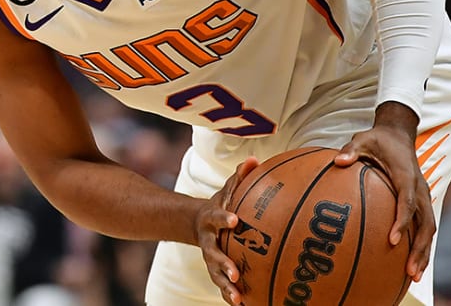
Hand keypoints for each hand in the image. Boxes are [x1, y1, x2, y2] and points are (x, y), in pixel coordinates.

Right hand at [197, 156, 258, 305]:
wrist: (198, 223)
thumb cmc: (221, 205)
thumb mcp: (227, 190)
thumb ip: (239, 177)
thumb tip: (253, 160)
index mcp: (211, 219)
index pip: (217, 217)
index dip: (224, 218)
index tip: (235, 221)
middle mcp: (209, 241)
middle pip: (213, 253)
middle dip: (223, 264)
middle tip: (235, 273)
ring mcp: (210, 257)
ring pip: (215, 274)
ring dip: (225, 286)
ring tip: (237, 297)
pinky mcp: (216, 270)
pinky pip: (222, 285)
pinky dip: (230, 295)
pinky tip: (243, 305)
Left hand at [335, 108, 431, 280]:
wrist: (398, 134)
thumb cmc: (378, 139)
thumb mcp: (362, 139)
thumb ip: (351, 150)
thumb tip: (338, 160)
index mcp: (406, 176)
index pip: (407, 202)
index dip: (401, 221)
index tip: (392, 240)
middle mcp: (419, 189)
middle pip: (426, 224)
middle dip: (419, 248)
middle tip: (408, 270)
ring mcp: (422, 197)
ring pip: (429, 229)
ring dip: (423, 252)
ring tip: (412, 275)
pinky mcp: (420, 202)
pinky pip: (424, 226)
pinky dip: (420, 245)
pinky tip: (409, 263)